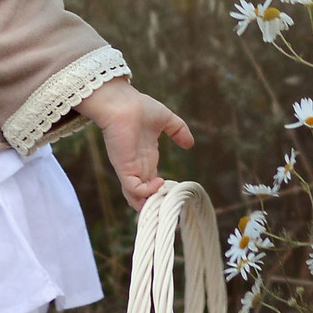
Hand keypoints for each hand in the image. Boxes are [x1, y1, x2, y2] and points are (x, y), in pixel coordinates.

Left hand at [75, 76, 193, 208]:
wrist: (122, 102)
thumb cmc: (139, 107)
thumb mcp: (166, 120)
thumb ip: (179, 131)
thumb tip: (190, 144)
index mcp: (146, 157)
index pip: (152, 183)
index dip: (162, 192)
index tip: (175, 196)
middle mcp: (138, 166)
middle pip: (145, 196)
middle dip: (157, 206)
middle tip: (172, 210)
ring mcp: (130, 169)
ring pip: (137, 198)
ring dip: (151, 204)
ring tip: (166, 201)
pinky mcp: (124, 168)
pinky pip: (134, 189)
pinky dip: (147, 192)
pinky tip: (159, 183)